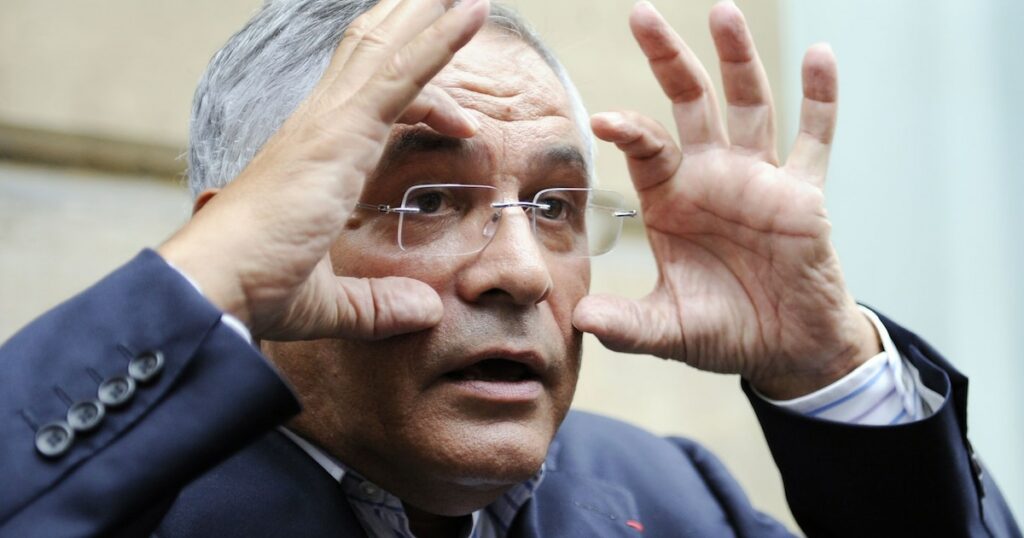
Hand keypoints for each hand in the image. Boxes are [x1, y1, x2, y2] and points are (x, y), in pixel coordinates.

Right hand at [158, 0, 490, 340]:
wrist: (216, 286)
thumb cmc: (255, 291)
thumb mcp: (331, 301)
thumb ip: (378, 304)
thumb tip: (426, 312)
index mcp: (316, 155)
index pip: (375, 101)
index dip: (422, 95)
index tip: (462, 124)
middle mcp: (320, 126)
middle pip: (372, 54)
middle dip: (411, 22)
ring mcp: (329, 123)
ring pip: (388, 50)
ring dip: (428, 16)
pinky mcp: (341, 132)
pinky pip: (402, 74)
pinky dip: (440, 39)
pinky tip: (471, 12)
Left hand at [573, 1, 879, 398]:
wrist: (785, 349)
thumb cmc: (723, 331)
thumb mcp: (669, 330)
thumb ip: (628, 325)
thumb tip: (581, 320)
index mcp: (671, 198)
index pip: (646, 147)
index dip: (628, 130)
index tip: (604, 120)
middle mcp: (711, 175)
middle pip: (689, 102)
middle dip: (668, 58)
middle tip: (642, 13)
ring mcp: (759, 178)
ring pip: (748, 104)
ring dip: (737, 58)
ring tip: (722, 12)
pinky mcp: (804, 192)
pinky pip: (815, 138)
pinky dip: (820, 99)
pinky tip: (820, 55)